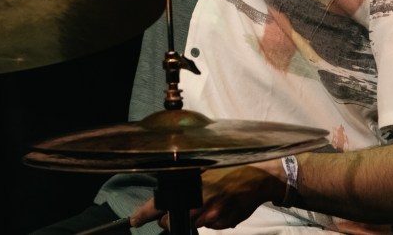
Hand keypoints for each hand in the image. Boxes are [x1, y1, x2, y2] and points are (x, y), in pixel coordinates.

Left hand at [130, 165, 281, 230]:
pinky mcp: (224, 223)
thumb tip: (169, 192)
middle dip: (173, 217)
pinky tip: (222, 203)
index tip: (135, 220)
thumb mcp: (202, 167)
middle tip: (183, 206)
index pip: (159, 205)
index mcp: (190, 188)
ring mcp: (212, 217)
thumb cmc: (230, 167)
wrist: (257, 176)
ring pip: (194, 223)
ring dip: (196, 215)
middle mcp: (199, 205)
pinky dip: (212, 217)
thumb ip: (185, 179)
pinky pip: (211, 225)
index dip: (144, 214)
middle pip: (174, 220)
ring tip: (211, 197)